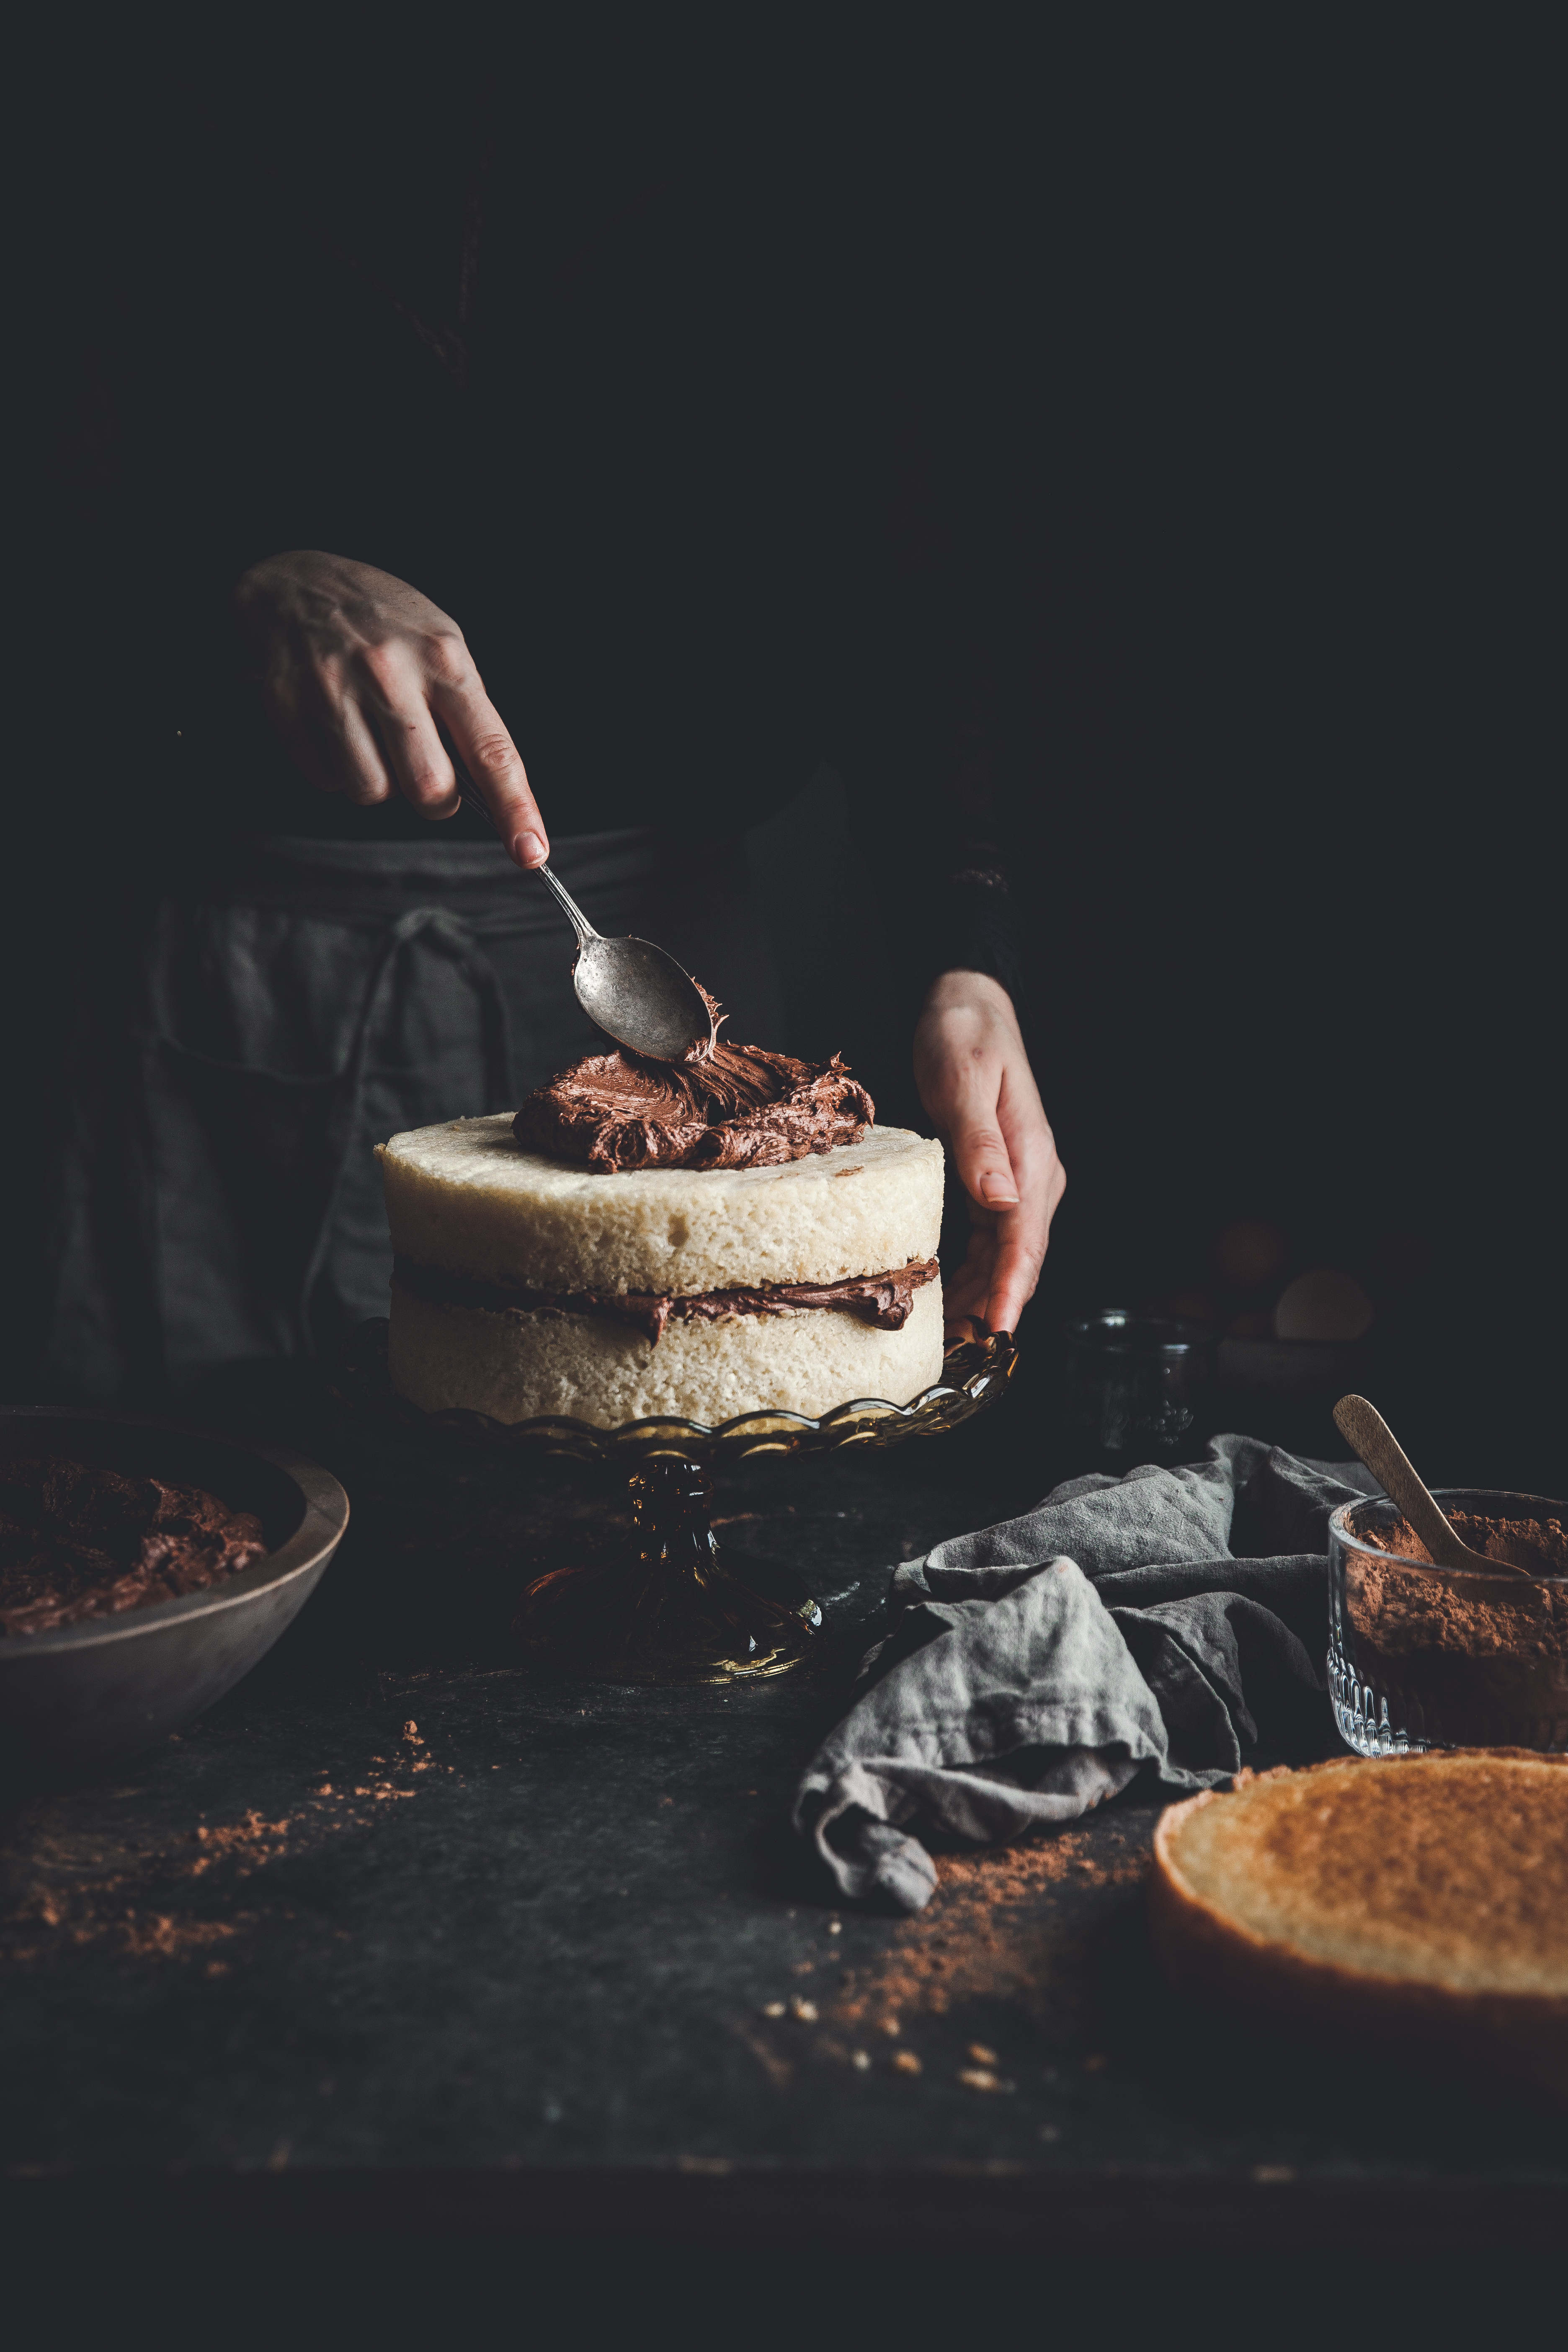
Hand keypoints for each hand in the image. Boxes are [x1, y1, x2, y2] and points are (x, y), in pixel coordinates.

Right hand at [234, 550, 548, 865]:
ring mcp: (334, 688)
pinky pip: (325, 780)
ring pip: (372, 792)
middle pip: (429, 789)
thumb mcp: (441, 645)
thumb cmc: (382, 622)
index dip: (515, 808)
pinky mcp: (287, 705)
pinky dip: (335, 770)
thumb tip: (487, 792)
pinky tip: (336, 728)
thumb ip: (465, 714)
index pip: (491, 750)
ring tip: (373, 738)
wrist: (294, 582)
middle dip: (433, 799)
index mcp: (444, 660)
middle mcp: (390, 674)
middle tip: (423, 768)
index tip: (532, 852)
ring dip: (379, 783)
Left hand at [913, 970, 1064, 1335]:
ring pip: (1005, 1256)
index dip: (1010, 1289)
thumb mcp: (964, 1080)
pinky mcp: (997, 1182)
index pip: (1024, 1238)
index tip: (995, 1330)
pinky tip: (951, 1299)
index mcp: (1031, 1156)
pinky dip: (974, 1273)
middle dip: (996, 1308)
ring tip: (952, 1341)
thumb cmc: (964, 1035)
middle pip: (1020, 1258)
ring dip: (983, 1297)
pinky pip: (990, 1241)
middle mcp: (1033, 1176)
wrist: (970, 1005)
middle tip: (962, 1356)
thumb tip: (999, 1199)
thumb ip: (979, 1142)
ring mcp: (1019, 1182)